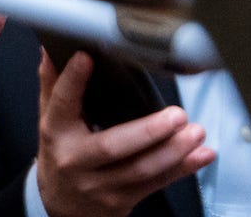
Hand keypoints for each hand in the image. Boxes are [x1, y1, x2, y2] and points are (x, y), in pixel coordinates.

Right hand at [34, 52, 212, 216]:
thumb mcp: (49, 118)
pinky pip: (156, 184)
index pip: (62, 103)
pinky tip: (201, 155)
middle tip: (176, 115)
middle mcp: (76, 160)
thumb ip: (53, 84)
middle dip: (148, 131)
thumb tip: (51, 49)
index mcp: (56, 132)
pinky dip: (182, 169)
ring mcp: (99, 184)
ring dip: (173, 151)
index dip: (73, 80)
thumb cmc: (60, 153)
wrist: (61, 205)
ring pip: (141, 169)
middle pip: (112, 146)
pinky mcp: (121, 200)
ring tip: (195, 131)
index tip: (86, 57)